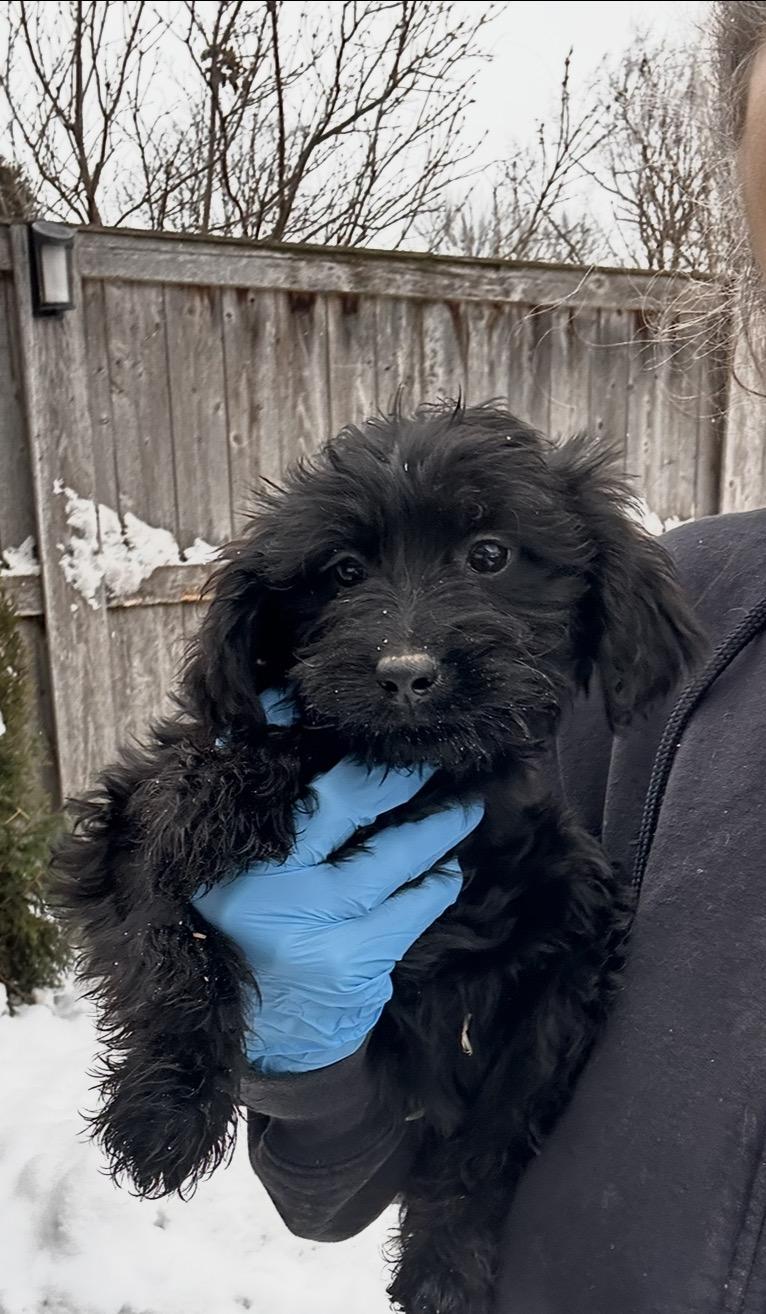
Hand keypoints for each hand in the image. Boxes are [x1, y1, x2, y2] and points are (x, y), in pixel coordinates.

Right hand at [192, 689, 483, 1073]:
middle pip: (348, 799)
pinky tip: (448, 868)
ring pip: (395, 852)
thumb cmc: (252, 939)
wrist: (267, 1044)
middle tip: (433, 751)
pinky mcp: (356, 959)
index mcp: (230, 856)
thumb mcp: (235, 879)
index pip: (272, 771)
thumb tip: (300, 737)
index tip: (331, 702)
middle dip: (399, 772)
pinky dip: (437, 881)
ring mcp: (315, 922)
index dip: (300, 724)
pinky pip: (414, 905)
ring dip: (439, 824)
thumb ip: (263, 819)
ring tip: (467, 804)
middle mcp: (268, 884)